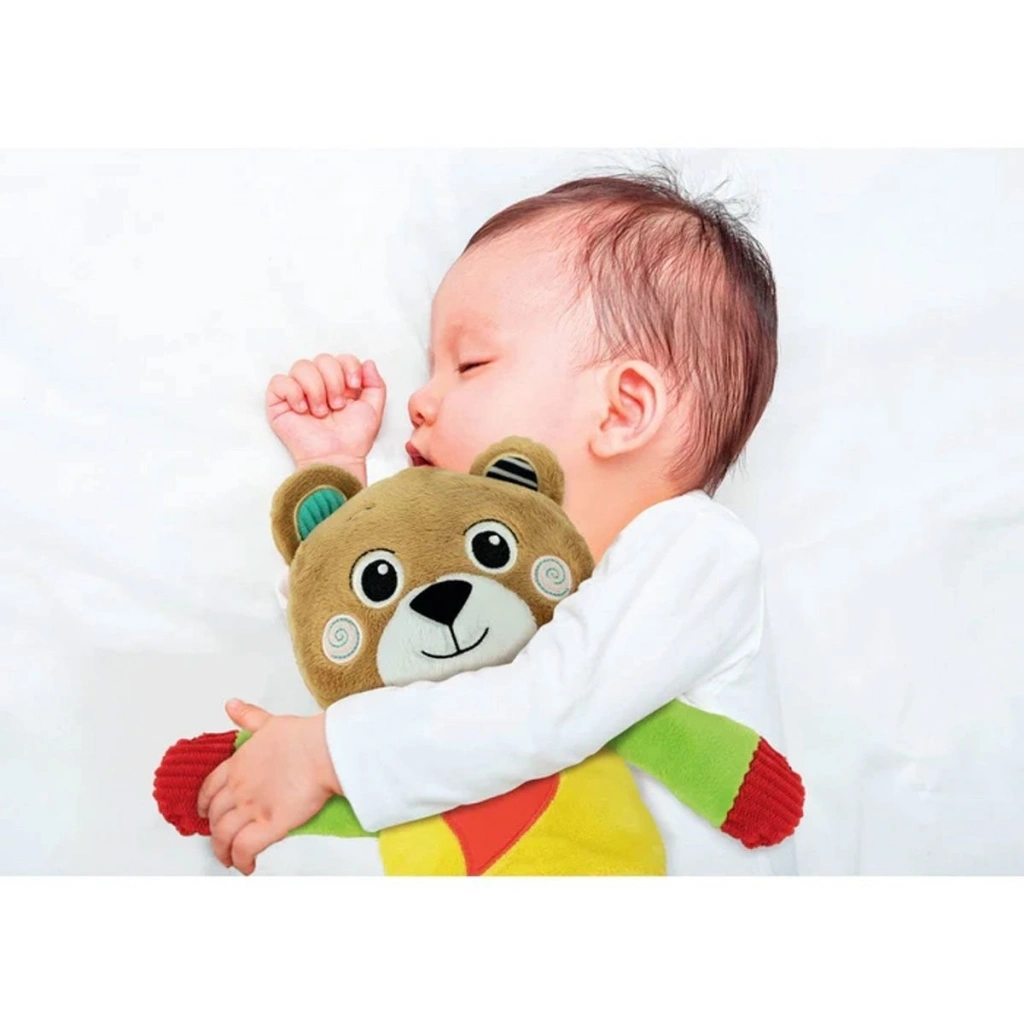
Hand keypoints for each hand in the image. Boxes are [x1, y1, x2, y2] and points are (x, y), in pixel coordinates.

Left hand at [196, 699, 341, 874]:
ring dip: (223, 851)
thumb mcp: (269, 722)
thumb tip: (232, 704)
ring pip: (224, 836)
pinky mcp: (269, 825)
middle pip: (215, 817)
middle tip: (221, 838)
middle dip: (214, 831)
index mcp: (237, 765)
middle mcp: (239, 789)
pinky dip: (240, 861)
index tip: (205, 812)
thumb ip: (248, 716)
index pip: (209, 789)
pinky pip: (244, 849)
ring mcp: (251, 808)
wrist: (323, 751)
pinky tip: (246, 867)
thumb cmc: (302, 737)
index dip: (204, 804)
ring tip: (230, 859)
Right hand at [266, 354, 386, 479]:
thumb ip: (375, 384)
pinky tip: (302, 410)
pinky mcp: (279, 404)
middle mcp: (318, 385)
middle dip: (333, 381)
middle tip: (337, 406)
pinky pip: (279, 381)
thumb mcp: (373, 409)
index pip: (340, 357)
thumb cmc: (353, 439)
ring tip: (320, 412)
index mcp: (338, 384)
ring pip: (301, 366)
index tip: (354, 386)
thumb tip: (368, 363)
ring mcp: (298, 393)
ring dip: (315, 389)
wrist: (337, 458)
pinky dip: (293, 393)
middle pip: (322, 358)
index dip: (348, 366)